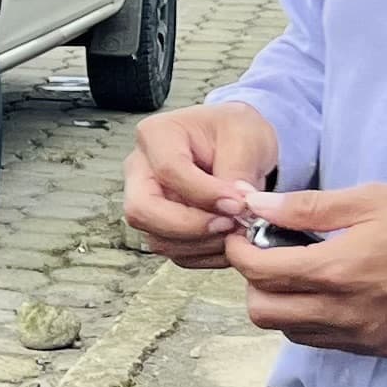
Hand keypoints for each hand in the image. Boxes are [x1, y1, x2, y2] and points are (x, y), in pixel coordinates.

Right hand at [123, 101, 280, 267]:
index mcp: (156, 135)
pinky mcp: (159, 226)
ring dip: (202, 243)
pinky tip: (229, 239)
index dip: (204, 193)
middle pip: (142, 210)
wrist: (238, 146)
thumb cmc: (236, 132)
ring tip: (237, 230)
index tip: (239, 203)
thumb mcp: (246, 136)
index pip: (168, 170)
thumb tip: (235, 206)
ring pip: (157, 238)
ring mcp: (146, 200)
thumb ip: (238, 170)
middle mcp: (140, 169)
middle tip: (229, 225)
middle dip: (190, 227)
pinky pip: (174, 253)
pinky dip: (205, 254)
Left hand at [223, 183, 386, 356]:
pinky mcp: (377, 348)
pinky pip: (323, 342)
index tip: (244, 233)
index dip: (239, 250)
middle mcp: (341, 312)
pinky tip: (330, 292)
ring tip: (301, 272)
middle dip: (253, 282)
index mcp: (335, 270)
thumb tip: (257, 205)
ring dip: (282, 304)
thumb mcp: (370, 199)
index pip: (257, 272)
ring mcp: (359, 336)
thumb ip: (307, 207)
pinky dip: (312, 320)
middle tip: (269, 253)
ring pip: (289, 331)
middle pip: (261, 312)